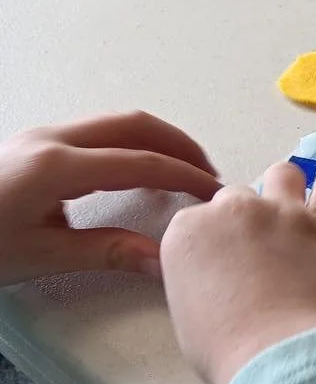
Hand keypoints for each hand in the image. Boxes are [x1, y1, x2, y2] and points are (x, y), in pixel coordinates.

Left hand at [0, 112, 221, 285]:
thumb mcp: (40, 256)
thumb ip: (106, 253)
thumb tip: (162, 260)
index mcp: (55, 166)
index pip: (139, 162)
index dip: (184, 176)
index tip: (215, 193)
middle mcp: (50, 139)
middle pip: (133, 124)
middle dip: (179, 144)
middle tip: (208, 175)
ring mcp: (39, 136)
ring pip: (115, 122)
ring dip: (156, 140)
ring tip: (181, 171)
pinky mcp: (32, 144)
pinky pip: (95, 132)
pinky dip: (131, 144)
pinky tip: (137, 172)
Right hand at [161, 161, 315, 383]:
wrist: (277, 351)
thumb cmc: (224, 348)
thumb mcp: (187, 311)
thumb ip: (198, 277)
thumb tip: (215, 277)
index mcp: (187, 231)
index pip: (200, 221)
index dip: (217, 243)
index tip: (228, 266)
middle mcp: (232, 209)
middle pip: (238, 198)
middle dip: (248, 221)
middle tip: (264, 254)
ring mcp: (281, 211)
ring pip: (283, 175)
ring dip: (287, 189)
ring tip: (297, 218)